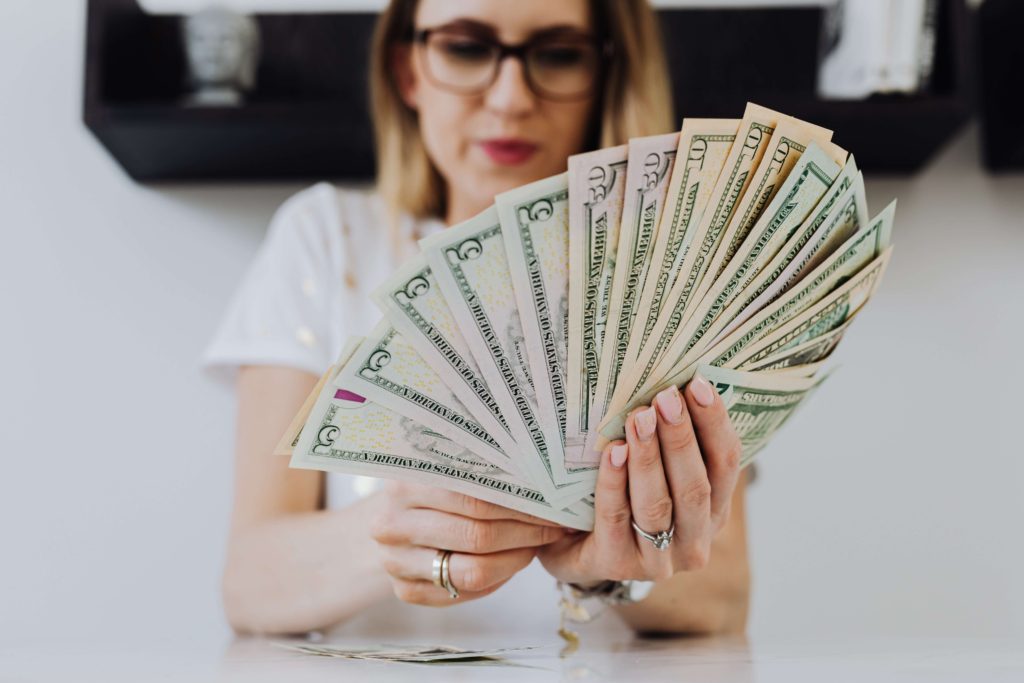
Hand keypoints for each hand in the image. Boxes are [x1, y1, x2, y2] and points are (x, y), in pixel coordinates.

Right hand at [371, 481, 571, 605]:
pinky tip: (511, 562)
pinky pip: (464, 593)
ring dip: (516, 559)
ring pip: (473, 571)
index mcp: (405, 485)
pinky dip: (495, 580)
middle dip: (525, 532)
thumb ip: (479, 469)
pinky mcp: (405, 591)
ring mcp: (396, 562)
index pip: (476, 500)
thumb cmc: (430, 487)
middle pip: (477, 536)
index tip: (551, 504)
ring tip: (536, 544)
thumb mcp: (445, 467)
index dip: (520, 505)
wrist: (389, 517)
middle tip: (554, 526)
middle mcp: (393, 525)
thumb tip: (542, 477)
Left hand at [539, 374, 741, 584]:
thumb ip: (669, 442)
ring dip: (649, 457)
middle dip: (681, 437)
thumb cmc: (623, 498)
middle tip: (665, 397)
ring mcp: (657, 560)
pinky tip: (613, 452)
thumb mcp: (655, 473)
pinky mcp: (616, 564)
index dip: (715, 424)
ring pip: (658, 504)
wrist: (573, 548)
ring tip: (638, 418)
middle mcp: (694, 541)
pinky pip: (616, 518)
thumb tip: (671, 383)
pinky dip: (615, 483)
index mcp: (713, 512)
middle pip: (695, 486)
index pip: (725, 465)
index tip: (698, 384)